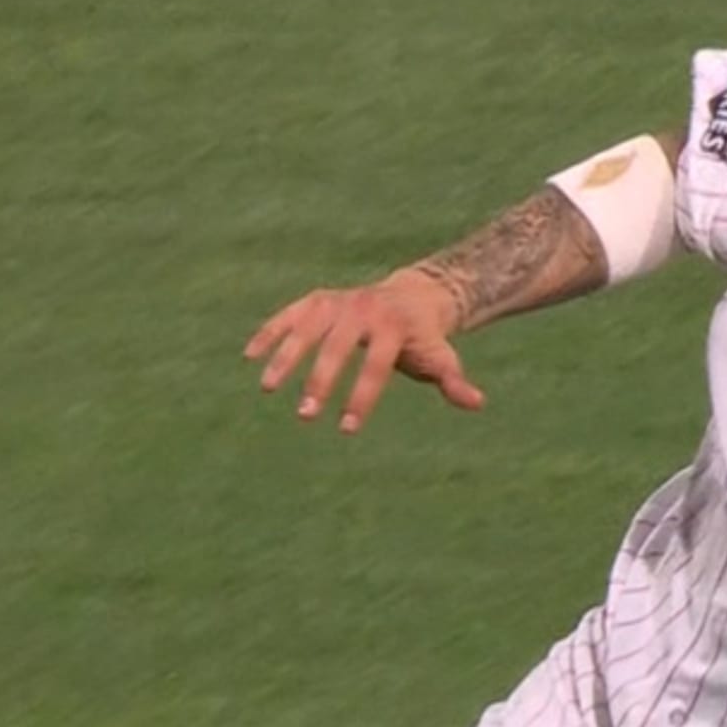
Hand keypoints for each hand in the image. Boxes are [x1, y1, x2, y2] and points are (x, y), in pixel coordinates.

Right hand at [243, 270, 486, 433]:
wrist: (413, 296)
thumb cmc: (424, 341)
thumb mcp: (440, 359)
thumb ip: (452, 381)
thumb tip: (476, 403)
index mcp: (394, 329)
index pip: (375, 367)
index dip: (362, 398)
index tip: (347, 429)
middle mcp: (363, 311)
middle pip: (338, 348)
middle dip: (320, 381)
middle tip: (306, 415)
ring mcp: (338, 302)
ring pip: (308, 329)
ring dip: (286, 357)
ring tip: (268, 388)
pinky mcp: (319, 300)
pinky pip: (290, 315)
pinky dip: (270, 332)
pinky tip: (249, 356)